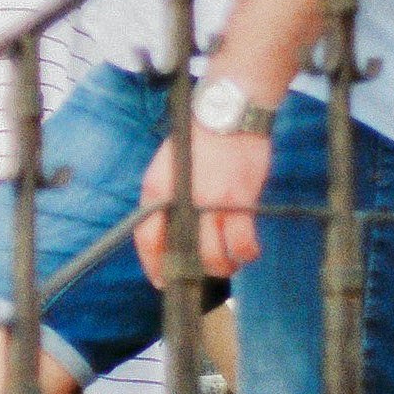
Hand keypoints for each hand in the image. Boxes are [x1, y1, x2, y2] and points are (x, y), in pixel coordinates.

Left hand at [135, 130, 269, 283]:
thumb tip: (168, 232)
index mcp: (157, 190)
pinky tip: (246, 250)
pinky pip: (244, 242)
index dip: (154, 266)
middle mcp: (181, 200)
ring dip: (223, 266)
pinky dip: (246, 252)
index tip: (162, 281)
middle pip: (185, 256)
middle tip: (202, 271)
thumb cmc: (197, 139)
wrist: (228, 112)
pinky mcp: (241, 201)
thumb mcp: (167, 166)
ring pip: (216, 257)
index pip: (147, 240)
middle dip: (193, 272)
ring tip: (227, 261)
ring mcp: (212, 202)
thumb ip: (164, 198)